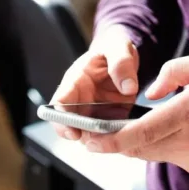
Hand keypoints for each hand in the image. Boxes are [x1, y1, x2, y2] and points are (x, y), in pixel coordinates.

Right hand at [51, 26, 139, 140]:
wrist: (122, 55)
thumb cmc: (113, 48)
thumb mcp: (118, 47)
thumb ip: (122, 63)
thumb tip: (128, 88)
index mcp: (76, 80)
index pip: (60, 102)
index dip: (62, 120)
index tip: (73, 131)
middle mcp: (80, 99)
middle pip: (71, 124)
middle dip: (81, 136)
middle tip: (96, 142)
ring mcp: (94, 111)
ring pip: (89, 133)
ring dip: (99, 139)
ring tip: (115, 139)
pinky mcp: (109, 118)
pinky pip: (108, 133)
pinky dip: (115, 138)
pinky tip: (126, 137)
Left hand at [81, 51, 188, 175]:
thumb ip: (174, 71)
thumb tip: (149, 92)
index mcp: (188, 112)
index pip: (141, 133)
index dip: (112, 140)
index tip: (91, 139)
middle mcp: (188, 140)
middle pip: (140, 149)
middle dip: (114, 144)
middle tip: (93, 136)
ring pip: (153, 154)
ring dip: (136, 144)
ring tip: (125, 131)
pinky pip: (171, 156)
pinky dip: (161, 146)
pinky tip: (165, 132)